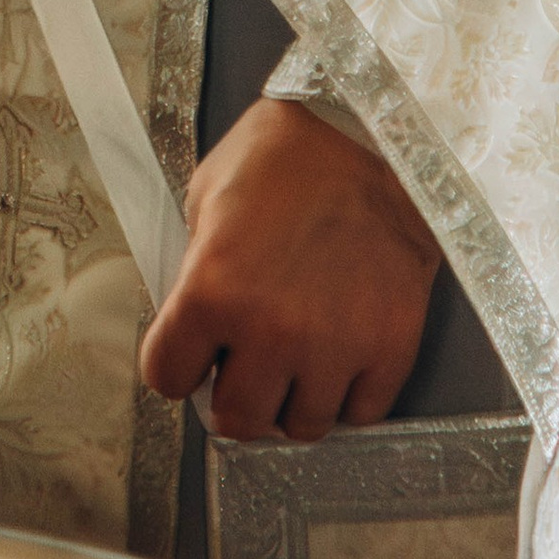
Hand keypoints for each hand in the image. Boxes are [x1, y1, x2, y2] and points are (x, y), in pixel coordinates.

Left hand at [137, 97, 440, 442]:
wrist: (370, 132)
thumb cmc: (283, 155)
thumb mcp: (206, 199)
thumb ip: (194, 271)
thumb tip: (194, 325)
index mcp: (212, 291)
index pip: (168, 378)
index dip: (177, 365)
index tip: (191, 355)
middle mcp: (271, 331)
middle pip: (237, 420)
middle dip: (233, 394)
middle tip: (244, 367)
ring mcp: (335, 345)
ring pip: (302, 426)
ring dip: (292, 400)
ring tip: (295, 362)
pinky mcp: (390, 346)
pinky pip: (362, 412)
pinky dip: (347, 395)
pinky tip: (338, 359)